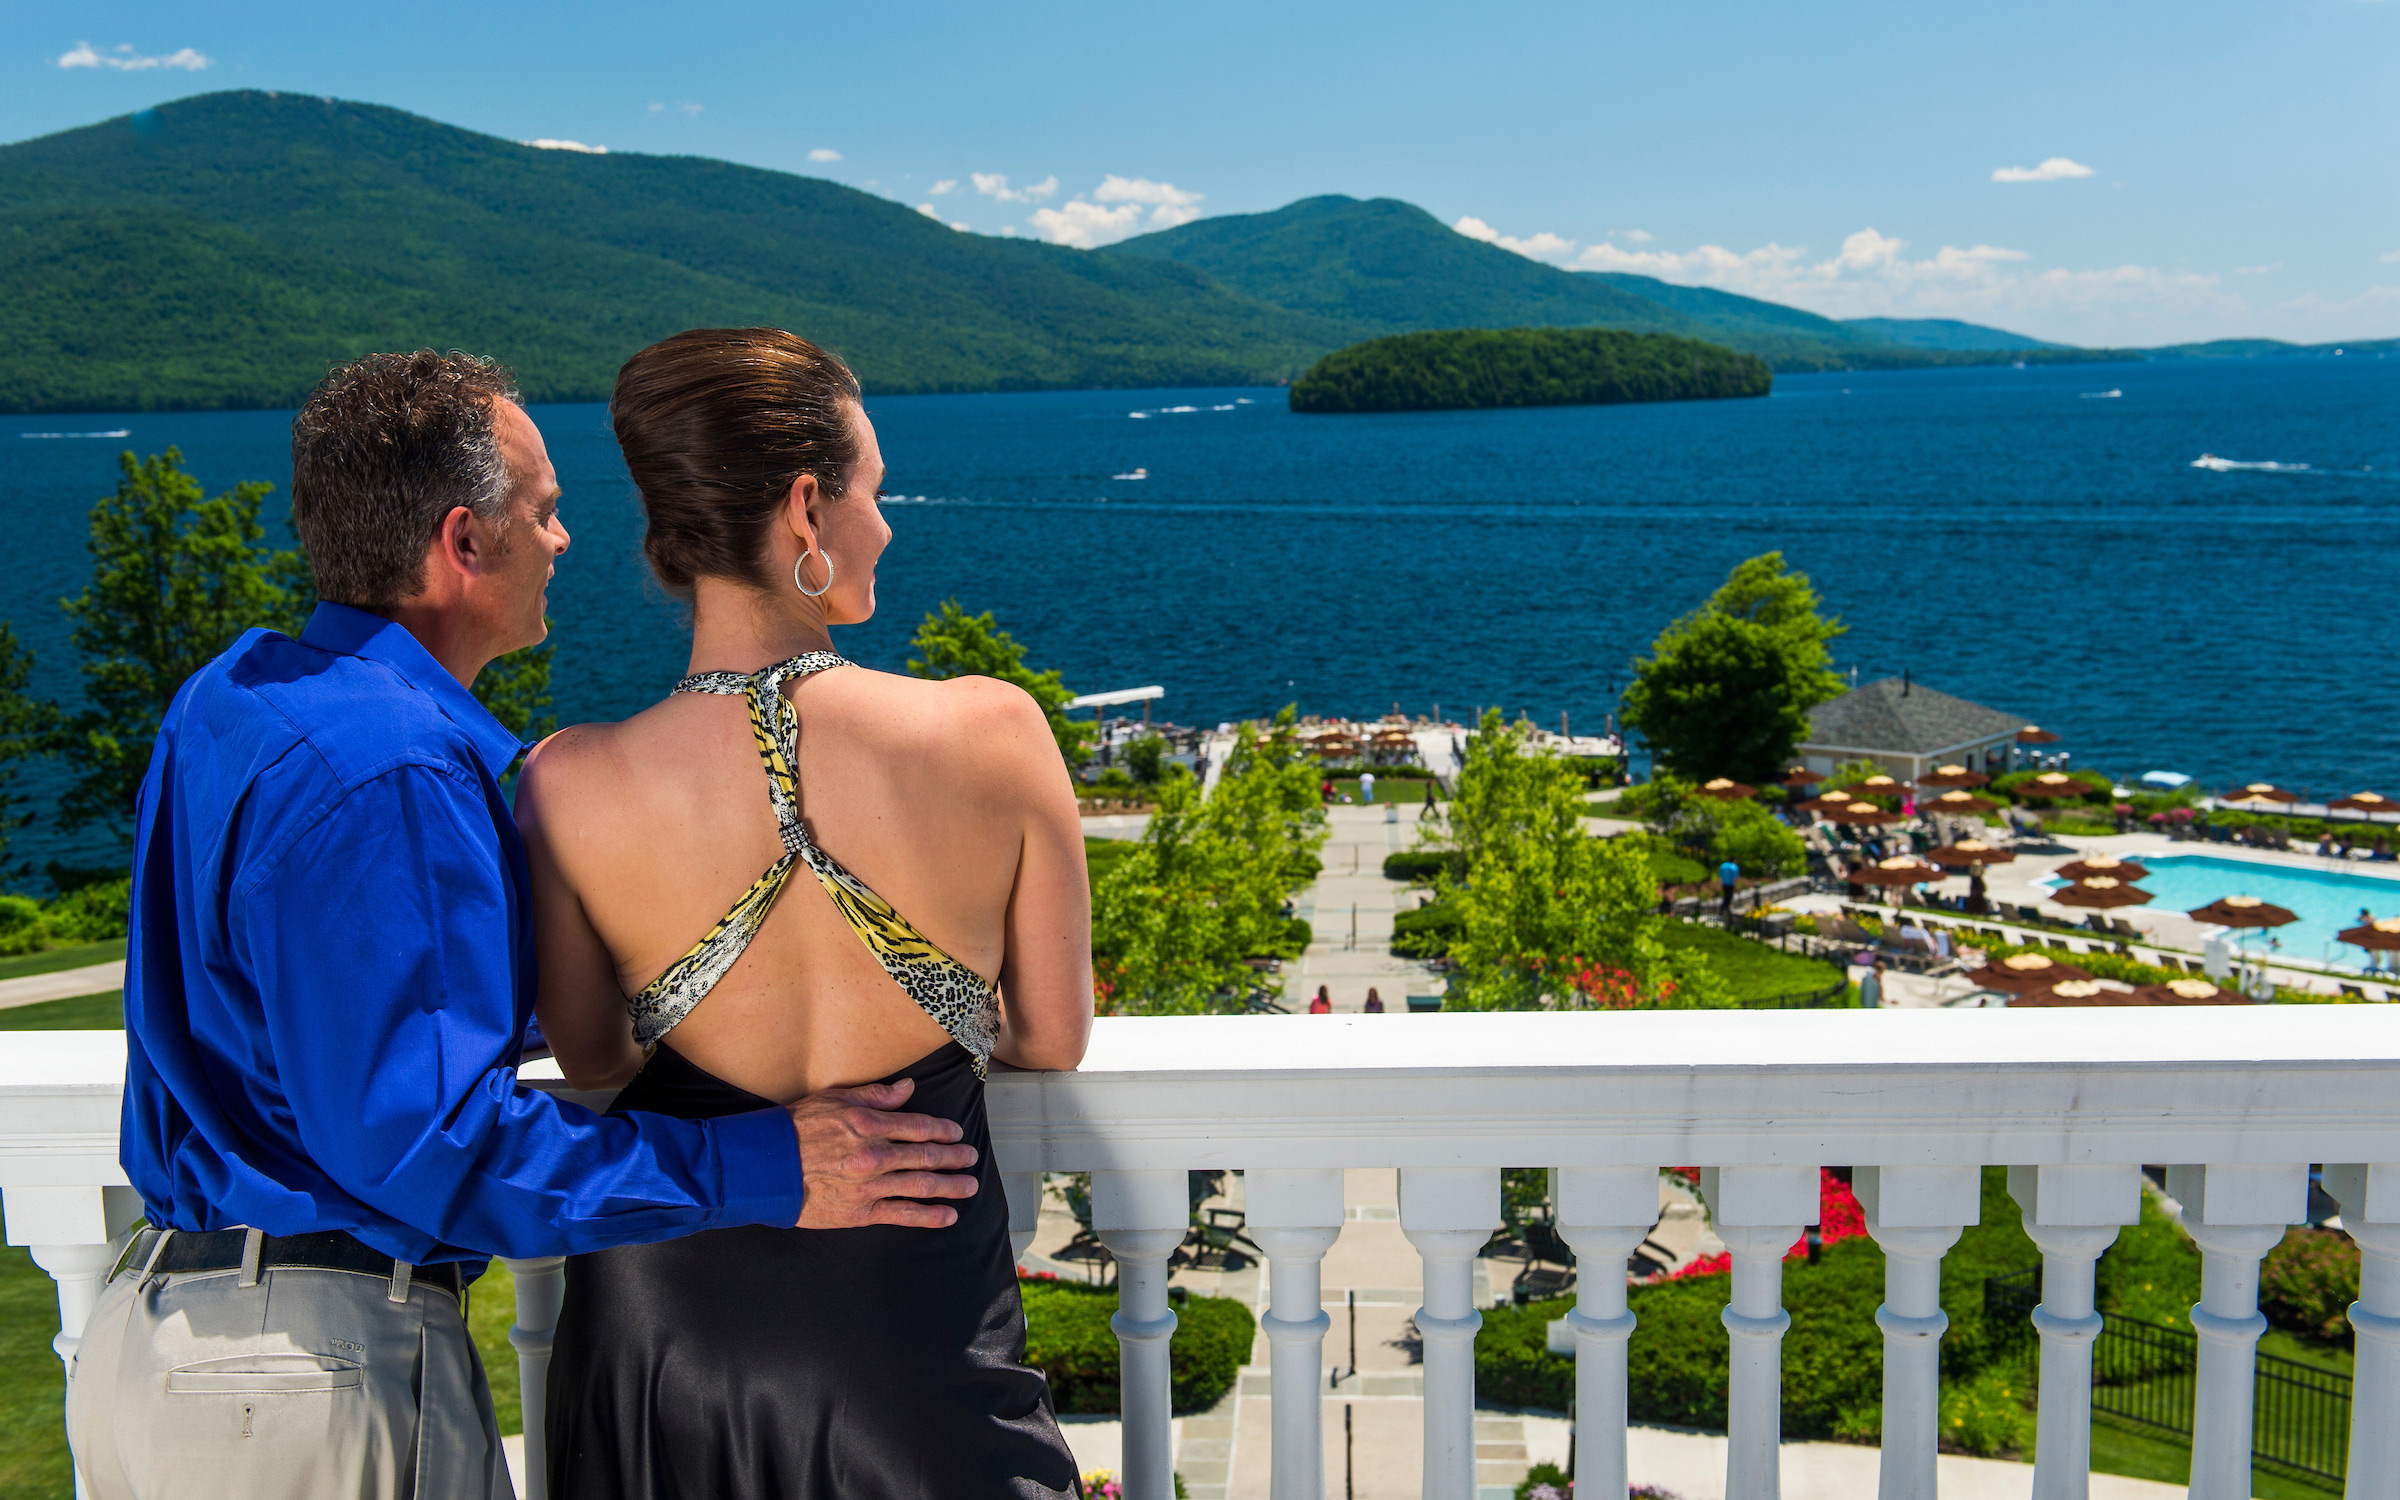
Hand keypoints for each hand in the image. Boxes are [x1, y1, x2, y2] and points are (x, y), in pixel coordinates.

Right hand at [789, 1077, 979, 1228]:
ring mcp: (870, 1187)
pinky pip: (902, 1214)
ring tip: (969, 1186)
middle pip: (927, 1157)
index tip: (956, 1133)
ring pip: (921, 1187)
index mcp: (869, 1125)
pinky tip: (947, 1216)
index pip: (919, 1127)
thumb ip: (876, 1095)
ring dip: (950, 1187)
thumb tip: (909, 1088)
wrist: (763, 1167)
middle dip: (954, 1157)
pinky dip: (928, 1216)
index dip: (942, 1130)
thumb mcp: (834, 1099)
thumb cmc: (795, 1128)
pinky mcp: (860, 1212)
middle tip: (971, 1158)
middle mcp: (875, 1156)